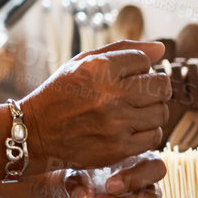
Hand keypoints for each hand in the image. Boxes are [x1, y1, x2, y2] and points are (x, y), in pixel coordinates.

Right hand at [20, 40, 170, 171]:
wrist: (35, 132)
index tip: (126, 76)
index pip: (144, 61)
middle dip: (154, 87)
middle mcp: (109, 94)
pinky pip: (154, 136)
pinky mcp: (118, 148)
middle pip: (161, 85)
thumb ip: (122, 50)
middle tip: (140, 94)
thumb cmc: (60, 94)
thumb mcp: (82, 62)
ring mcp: (115, 123)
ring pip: (161, 112)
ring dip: (151, 111)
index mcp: (99, 68)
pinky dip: (147, 132)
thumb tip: (161, 49)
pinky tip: (131, 128)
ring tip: (133, 111)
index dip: (138, 68)